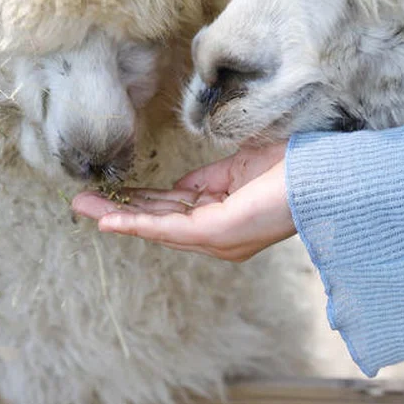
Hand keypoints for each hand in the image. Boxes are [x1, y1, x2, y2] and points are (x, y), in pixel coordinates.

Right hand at [71, 143, 294, 260]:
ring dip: (117, 217)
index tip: (111, 193)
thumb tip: (179, 188)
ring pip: (156, 227)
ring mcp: (216, 238)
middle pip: (157, 221)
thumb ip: (206, 182)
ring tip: (83, 208)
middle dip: (118, 211)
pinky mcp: (217, 233)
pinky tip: (111, 220)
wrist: (322, 170)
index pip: (171, 211)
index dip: (139, 201)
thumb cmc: (289, 165)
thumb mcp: (236, 170)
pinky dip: (137, 223)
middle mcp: (216, 235)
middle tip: (80, 203)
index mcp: (221, 217)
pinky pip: (169, 229)